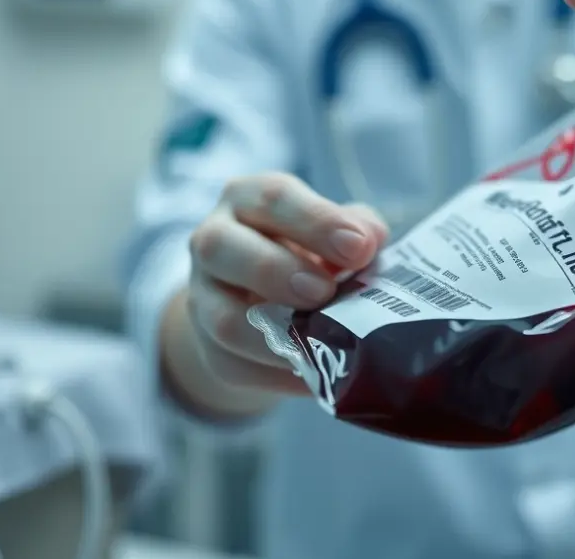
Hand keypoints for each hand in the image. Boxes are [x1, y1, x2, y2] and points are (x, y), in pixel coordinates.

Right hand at [185, 173, 387, 394]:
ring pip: (221, 317)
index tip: (358, 248)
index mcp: (249, 199)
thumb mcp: (334, 232)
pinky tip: (316, 377)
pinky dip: (278, 375)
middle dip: (276, 270)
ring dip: (274, 333)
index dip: (317, 222)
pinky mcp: (209, 348)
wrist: (267, 305)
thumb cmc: (309, 254)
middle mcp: (214, 240)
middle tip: (325, 291)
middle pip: (222, 247)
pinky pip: (234, 365)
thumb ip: (357, 228)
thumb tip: (372, 240)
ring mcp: (203, 297)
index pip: (274, 198)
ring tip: (319, 341)